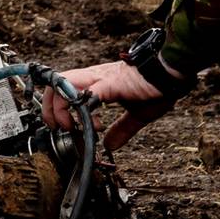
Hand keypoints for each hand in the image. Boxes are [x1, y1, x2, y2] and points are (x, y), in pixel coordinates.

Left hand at [39, 59, 172, 151]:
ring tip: (72, 127)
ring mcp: (101, 78)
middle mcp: (94, 77)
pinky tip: (91, 123)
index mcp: (98, 82)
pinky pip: (88, 92)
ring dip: (60, 108)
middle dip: (49, 108)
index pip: (63, 88)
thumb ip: (122, 130)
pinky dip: (82, 108)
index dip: (57, 108)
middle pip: (55, 84)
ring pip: (63, 84)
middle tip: (61, 128)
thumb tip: (110, 145)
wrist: (170, 73)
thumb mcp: (137, 115)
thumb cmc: (156, 88)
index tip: (70, 127)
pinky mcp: (111, 83)